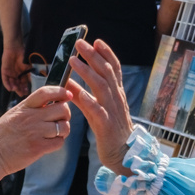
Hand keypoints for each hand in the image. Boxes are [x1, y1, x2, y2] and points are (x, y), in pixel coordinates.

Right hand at [0, 85, 72, 178]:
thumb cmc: (0, 136)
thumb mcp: (12, 115)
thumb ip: (29, 109)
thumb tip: (48, 104)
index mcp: (24, 107)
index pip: (46, 92)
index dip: (61, 91)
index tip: (67, 94)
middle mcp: (31, 118)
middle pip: (62, 109)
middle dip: (66, 114)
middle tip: (61, 119)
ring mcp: (35, 132)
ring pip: (63, 126)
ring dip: (63, 130)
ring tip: (56, 133)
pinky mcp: (38, 147)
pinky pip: (59, 142)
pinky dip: (58, 142)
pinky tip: (50, 143)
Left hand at [1, 43, 30, 96]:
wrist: (16, 48)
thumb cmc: (23, 55)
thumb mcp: (28, 67)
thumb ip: (29, 75)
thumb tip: (32, 82)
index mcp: (22, 74)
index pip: (23, 83)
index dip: (25, 88)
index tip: (27, 92)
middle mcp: (15, 75)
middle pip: (17, 84)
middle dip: (19, 89)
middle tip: (22, 94)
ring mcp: (10, 73)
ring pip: (11, 83)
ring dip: (14, 87)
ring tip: (17, 90)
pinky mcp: (4, 71)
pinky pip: (5, 79)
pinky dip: (7, 84)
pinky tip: (10, 88)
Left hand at [65, 37, 134, 173]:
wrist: (124, 153)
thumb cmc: (111, 131)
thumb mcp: (100, 109)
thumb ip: (86, 96)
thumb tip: (70, 81)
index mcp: (117, 94)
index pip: (114, 68)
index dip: (106, 53)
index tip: (96, 40)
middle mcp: (116, 98)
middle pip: (106, 72)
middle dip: (93, 55)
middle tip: (80, 43)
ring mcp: (112, 110)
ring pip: (101, 86)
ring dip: (87, 71)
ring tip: (73, 60)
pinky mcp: (105, 124)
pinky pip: (95, 108)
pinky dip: (86, 98)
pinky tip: (76, 90)